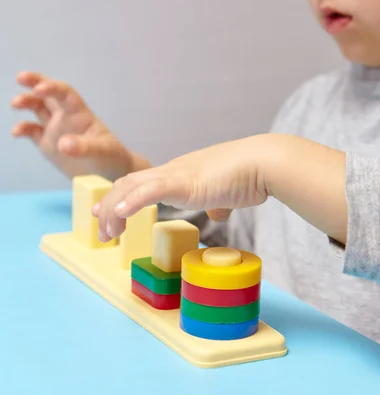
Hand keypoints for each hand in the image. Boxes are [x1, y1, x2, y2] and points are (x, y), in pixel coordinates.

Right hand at [11, 71, 150, 180]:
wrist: (110, 174)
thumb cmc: (111, 157)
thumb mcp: (103, 151)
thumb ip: (84, 147)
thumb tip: (63, 144)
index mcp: (79, 113)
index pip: (65, 93)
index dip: (52, 87)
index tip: (39, 89)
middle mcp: (65, 117)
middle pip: (48, 94)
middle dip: (34, 82)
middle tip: (20, 78)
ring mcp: (55, 130)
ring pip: (37, 108)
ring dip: (26, 102)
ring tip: (15, 104)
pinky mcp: (48, 144)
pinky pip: (32, 132)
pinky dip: (23, 129)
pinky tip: (16, 132)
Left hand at [92, 135, 269, 241]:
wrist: (263, 162)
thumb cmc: (249, 176)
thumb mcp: (227, 195)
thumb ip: (219, 203)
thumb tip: (219, 214)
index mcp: (179, 175)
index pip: (139, 183)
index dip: (119, 197)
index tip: (108, 214)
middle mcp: (171, 171)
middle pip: (127, 185)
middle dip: (108, 208)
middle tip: (101, 232)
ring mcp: (177, 175)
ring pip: (132, 188)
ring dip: (114, 210)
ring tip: (107, 233)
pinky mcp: (186, 182)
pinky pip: (152, 190)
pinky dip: (133, 201)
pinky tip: (120, 213)